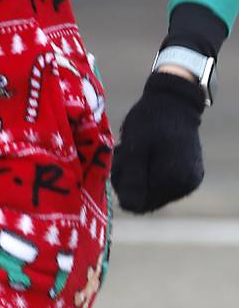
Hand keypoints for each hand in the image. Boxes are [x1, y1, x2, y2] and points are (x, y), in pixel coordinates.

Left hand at [110, 71, 205, 212]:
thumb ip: (133, 178)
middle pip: (147, 199)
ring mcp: (189, 180)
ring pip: (154, 191)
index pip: (139, 203)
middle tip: (123, 155)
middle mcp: (186, 185)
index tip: (118, 163)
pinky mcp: (190, 174)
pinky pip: (164, 183)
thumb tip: (129, 207)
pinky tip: (147, 153)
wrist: (173, 100)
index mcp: (173, 180)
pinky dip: (151, 171)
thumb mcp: (135, 146)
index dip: (123, 187)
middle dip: (130, 180)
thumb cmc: (150, 120)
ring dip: (140, 175)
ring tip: (134, 152)